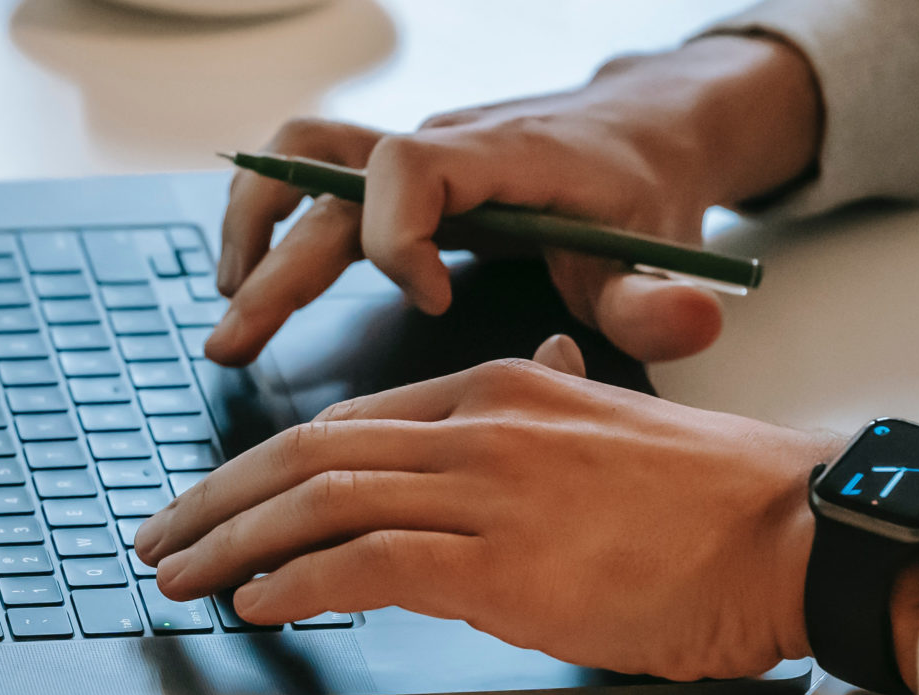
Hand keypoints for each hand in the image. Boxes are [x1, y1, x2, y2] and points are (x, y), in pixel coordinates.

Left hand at [133, 336, 841, 681]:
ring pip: (320, 501)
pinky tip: (259, 602)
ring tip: (183, 578)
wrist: (796, 530)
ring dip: (234, 544)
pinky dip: (300, 581)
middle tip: (161, 539)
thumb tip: (504, 426)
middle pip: (307, 453)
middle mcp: (479, 426)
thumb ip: (540, 423)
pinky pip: (369, 561)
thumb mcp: (605, 435)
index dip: (261, 467)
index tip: (214, 504)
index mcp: (498, 390)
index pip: (346, 425)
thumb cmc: (714, 502)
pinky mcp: (502, 561)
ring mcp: (487, 490)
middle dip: (217, 501)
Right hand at [210, 34, 819, 366]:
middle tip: (236, 341)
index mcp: (500, 156)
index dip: (400, 238)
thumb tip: (692, 324)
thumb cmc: (641, 193)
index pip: (412, 170)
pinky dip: (269, 221)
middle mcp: (440, 146)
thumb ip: (662, 298)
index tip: (430, 301)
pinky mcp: (392, 178)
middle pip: (328, 177)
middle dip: (276, 264)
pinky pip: (308, 175)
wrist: (640, 129)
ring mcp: (409, 158)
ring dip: (253, 225)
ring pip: (300, 158)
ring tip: (226, 304)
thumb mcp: (662, 250)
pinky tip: (250, 284)